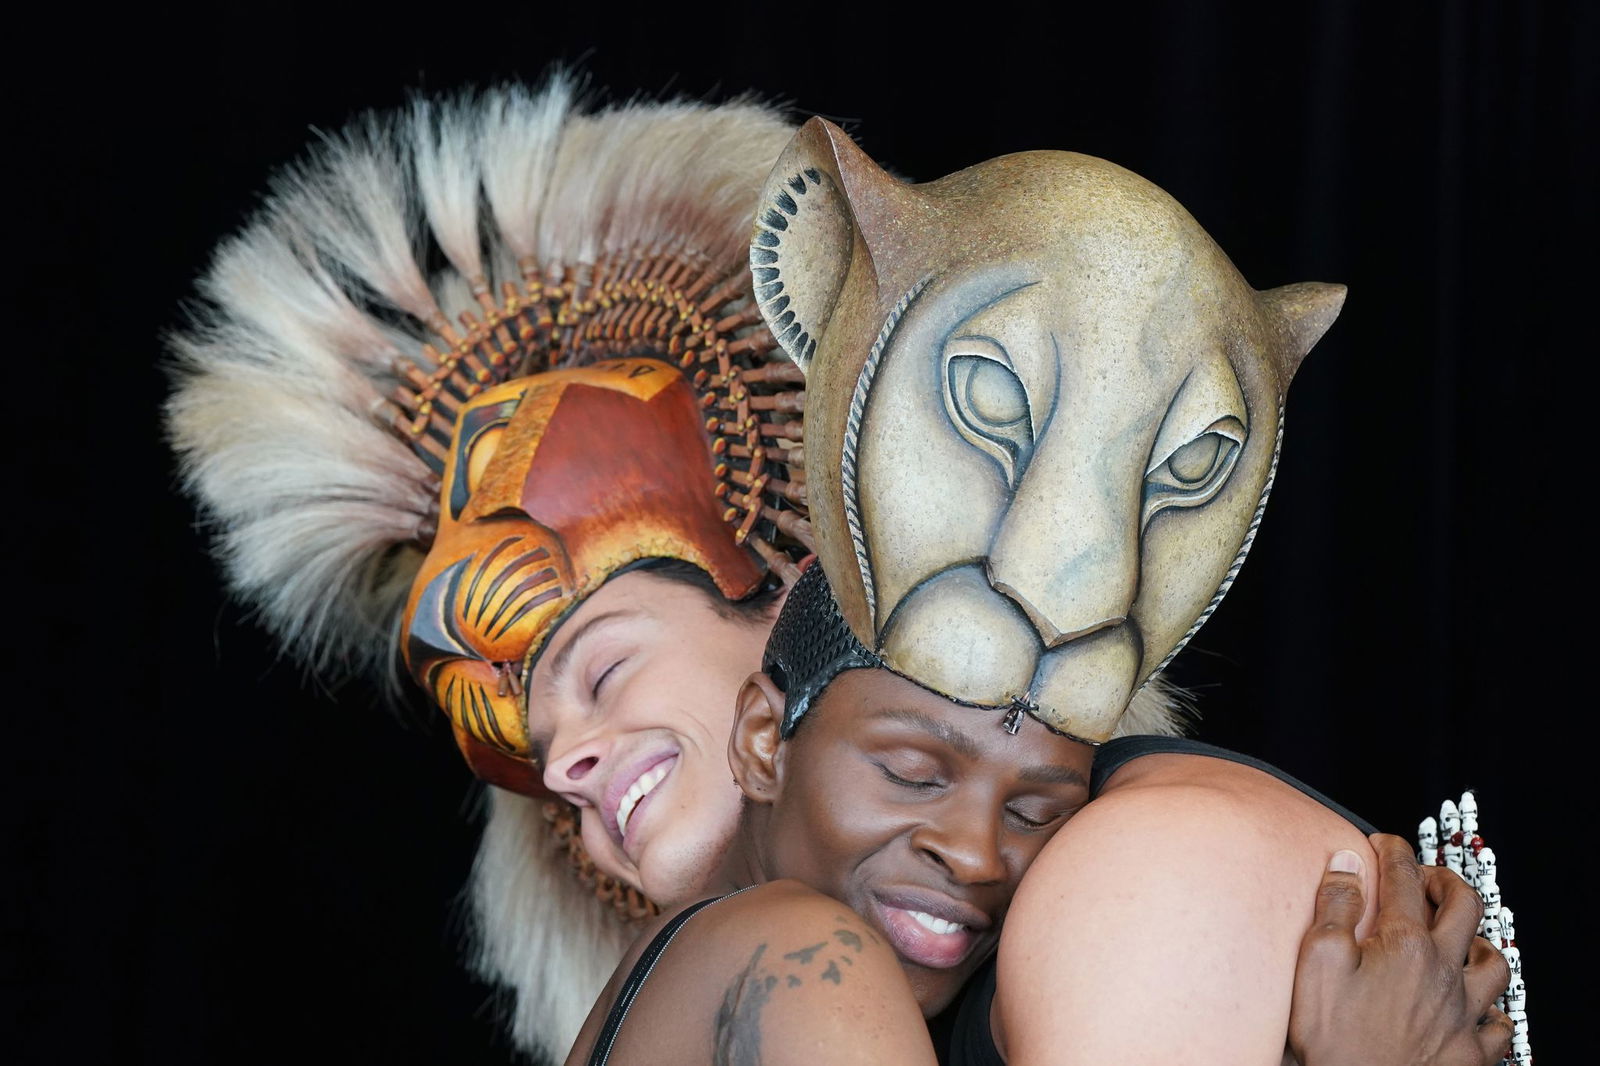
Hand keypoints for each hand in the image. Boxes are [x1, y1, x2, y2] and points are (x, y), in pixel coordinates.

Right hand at [1288, 833, 1511, 1065]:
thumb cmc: (1336, 1039)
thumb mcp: (1317, 962)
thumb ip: (1334, 907)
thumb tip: (1348, 863)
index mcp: (1406, 944)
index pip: (1404, 877)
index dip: (1392, 850)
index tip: (1381, 843)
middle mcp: (1444, 972)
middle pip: (1464, 906)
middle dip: (1445, 881)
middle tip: (1426, 879)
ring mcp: (1463, 1013)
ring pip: (1493, 961)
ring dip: (1476, 941)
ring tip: (1458, 939)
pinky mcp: (1471, 1052)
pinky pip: (1500, 1024)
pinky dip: (1492, 1009)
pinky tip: (1476, 1008)